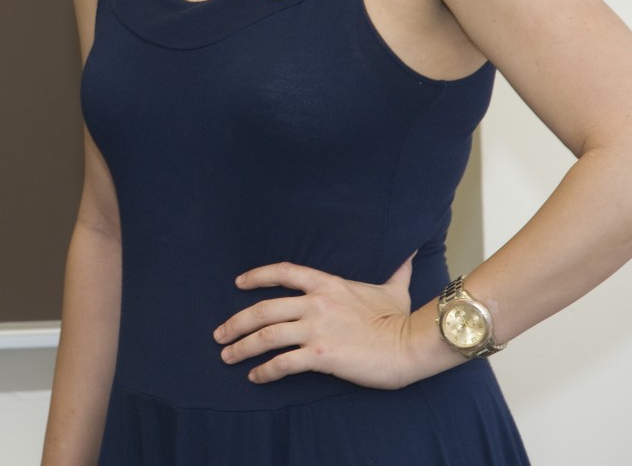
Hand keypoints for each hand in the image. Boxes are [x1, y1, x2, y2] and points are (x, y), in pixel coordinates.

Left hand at [213, 257, 430, 389]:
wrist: (412, 344)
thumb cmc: (402, 318)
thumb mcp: (394, 288)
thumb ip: (396, 270)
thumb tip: (409, 254)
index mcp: (327, 284)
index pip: (283, 272)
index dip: (257, 276)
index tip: (238, 283)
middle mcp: (316, 303)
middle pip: (263, 308)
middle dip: (236, 322)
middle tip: (220, 334)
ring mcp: (316, 329)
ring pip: (266, 335)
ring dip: (242, 347)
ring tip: (227, 356)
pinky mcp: (321, 355)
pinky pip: (283, 363)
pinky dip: (265, 371)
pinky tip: (255, 377)